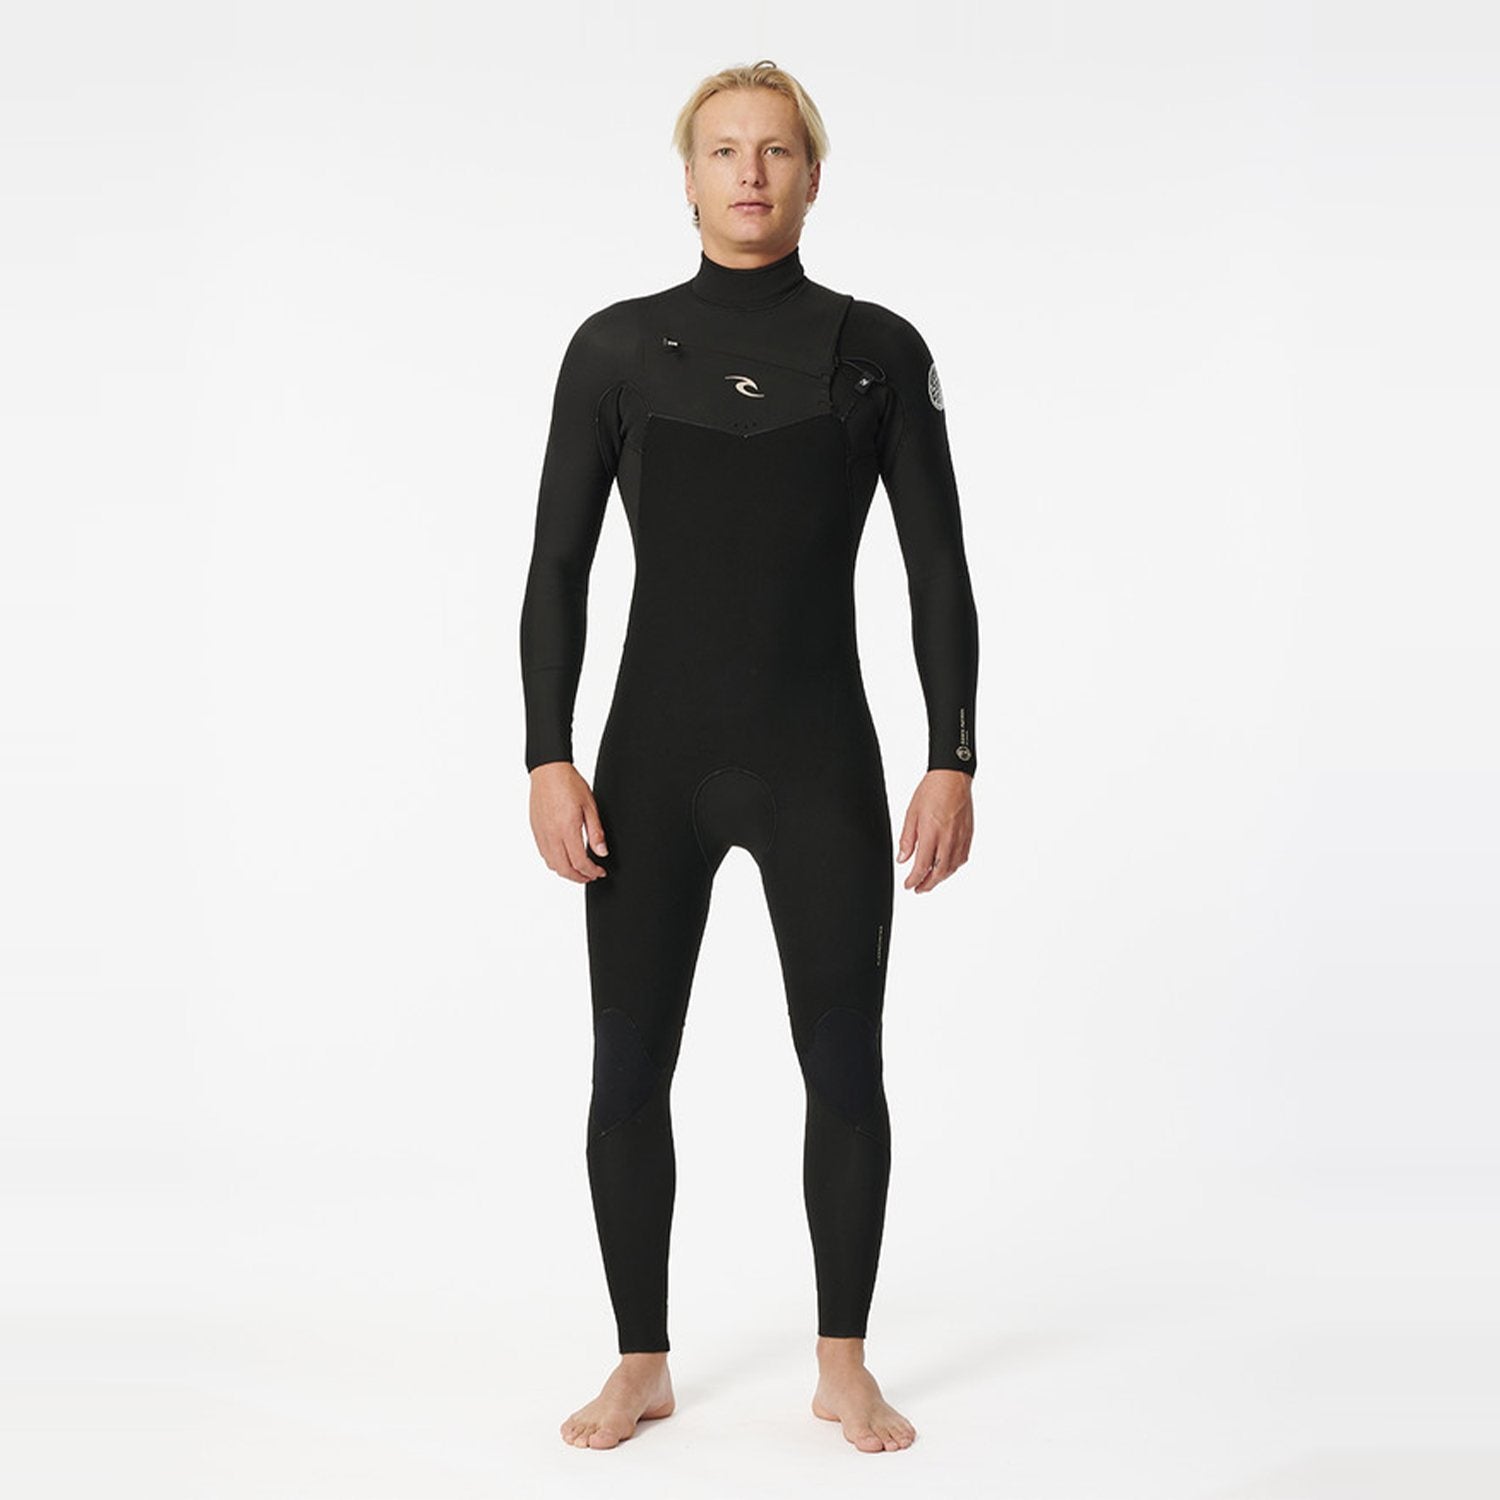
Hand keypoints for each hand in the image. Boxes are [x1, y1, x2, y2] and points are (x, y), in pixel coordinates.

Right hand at [528, 762, 609, 883]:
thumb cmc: (569, 783)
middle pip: (564, 869)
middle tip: (591, 876)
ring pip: (552, 864)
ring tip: (579, 870)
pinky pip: (544, 854)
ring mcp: (542, 833)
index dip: (592, 872)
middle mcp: (552, 834)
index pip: (580, 862)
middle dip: (579, 878)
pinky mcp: (536, 830)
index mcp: (567, 829)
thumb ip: (596, 832)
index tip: (600, 871)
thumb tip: (601, 852)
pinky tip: (565, 857)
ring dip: (566, 872)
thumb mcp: (590, 806)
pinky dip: (555, 862)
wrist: (548, 770)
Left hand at [896, 770, 973, 893]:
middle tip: (918, 889)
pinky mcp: (968, 835)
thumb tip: (903, 858)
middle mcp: (948, 839)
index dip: (914, 880)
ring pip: (952, 868)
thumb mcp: (911, 814)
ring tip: (930, 881)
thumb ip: (907, 839)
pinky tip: (946, 867)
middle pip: (939, 872)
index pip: (922, 866)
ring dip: (940, 878)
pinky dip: (953, 867)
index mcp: (931, 833)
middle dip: (927, 885)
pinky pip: (962, 858)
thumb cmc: (931, 791)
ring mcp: (960, 838)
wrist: (953, 777)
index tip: (908, 885)